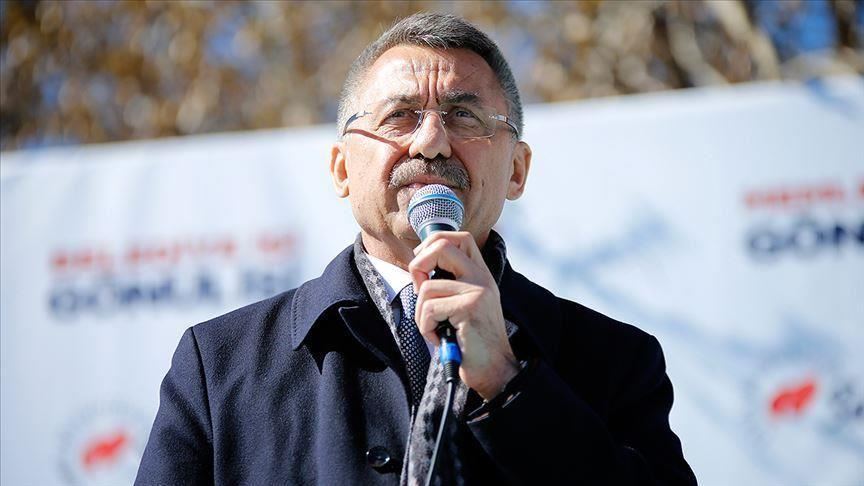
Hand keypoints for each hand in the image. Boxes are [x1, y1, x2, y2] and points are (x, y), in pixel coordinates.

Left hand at [409, 231, 518, 399]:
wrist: (494, 369)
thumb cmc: (472, 340)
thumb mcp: (465, 305)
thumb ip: (450, 284)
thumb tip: (418, 267)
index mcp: (481, 274)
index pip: (459, 238)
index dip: (433, 243)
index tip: (422, 264)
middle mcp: (482, 277)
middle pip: (441, 247)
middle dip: (418, 266)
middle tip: (420, 291)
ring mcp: (478, 290)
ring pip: (427, 287)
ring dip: (421, 314)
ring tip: (435, 328)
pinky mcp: (469, 307)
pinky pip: (429, 309)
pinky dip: (426, 327)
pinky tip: (440, 338)